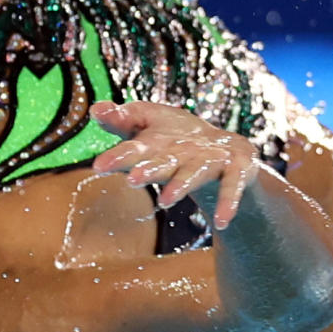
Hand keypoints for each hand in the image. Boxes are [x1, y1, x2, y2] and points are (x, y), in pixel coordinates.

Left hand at [86, 97, 261, 233]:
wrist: (229, 150)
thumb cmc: (176, 141)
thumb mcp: (148, 132)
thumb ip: (122, 122)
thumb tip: (94, 109)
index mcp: (160, 139)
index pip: (135, 146)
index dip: (119, 156)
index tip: (98, 166)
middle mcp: (185, 148)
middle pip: (165, 158)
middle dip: (151, 168)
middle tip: (132, 178)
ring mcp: (212, 158)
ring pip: (195, 172)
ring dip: (182, 185)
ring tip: (166, 201)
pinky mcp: (237, 169)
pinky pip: (232, 188)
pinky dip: (228, 203)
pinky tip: (221, 222)